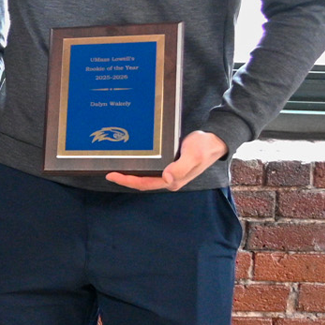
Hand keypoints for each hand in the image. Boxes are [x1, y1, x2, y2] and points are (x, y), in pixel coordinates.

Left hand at [107, 130, 227, 191]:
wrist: (216, 140)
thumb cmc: (205, 147)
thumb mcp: (193, 155)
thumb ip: (181, 167)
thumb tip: (166, 179)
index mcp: (174, 181)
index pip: (145, 184)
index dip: (127, 181)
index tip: (111, 175)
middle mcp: (170, 179)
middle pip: (142, 182)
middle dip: (125, 178)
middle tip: (108, 171)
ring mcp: (170, 173)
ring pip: (146, 176)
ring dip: (131, 173)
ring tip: (116, 167)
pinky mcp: (170, 165)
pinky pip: (151, 169)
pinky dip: (140, 166)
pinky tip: (132, 160)